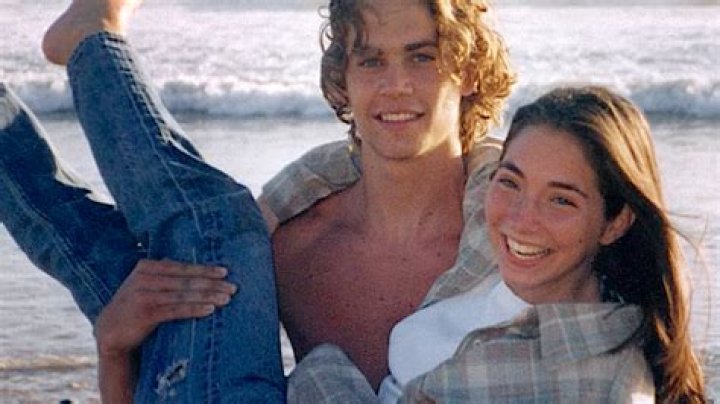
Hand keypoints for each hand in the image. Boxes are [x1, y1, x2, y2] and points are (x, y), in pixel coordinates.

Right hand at [95, 259, 236, 357]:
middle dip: (212, 283)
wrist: (110, 332)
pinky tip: (210, 310)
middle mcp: (144, 278)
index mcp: (146, 267)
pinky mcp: (145, 313)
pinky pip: (176, 310)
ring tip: (226, 299)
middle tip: (233, 287)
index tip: (225, 272)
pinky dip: (195, 309)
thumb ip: (165, 275)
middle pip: (186, 280)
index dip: (205, 269)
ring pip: (184, 294)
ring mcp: (143, 295)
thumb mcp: (145, 285)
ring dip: (208, 296)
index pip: (182, 267)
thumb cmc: (134, 307)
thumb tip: (196, 268)